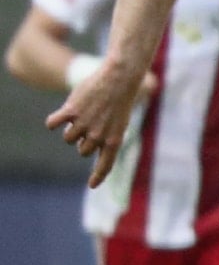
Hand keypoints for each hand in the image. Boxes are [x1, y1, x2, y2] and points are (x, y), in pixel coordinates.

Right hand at [47, 54, 150, 187]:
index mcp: (114, 140)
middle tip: (91, 124)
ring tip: (82, 115)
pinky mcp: (71, 111)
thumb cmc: (120, 100)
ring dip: (71, 128)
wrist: (119, 79)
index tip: (92, 185)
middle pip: (82, 151)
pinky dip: (53, 121)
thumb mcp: (118, 122)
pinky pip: (53, 124)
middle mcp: (99, 136)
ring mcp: (84, 124)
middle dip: (83, 141)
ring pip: (68, 138)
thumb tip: (89, 147)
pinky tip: (58, 117)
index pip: (105, 164)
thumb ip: (106, 137)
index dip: (98, 176)